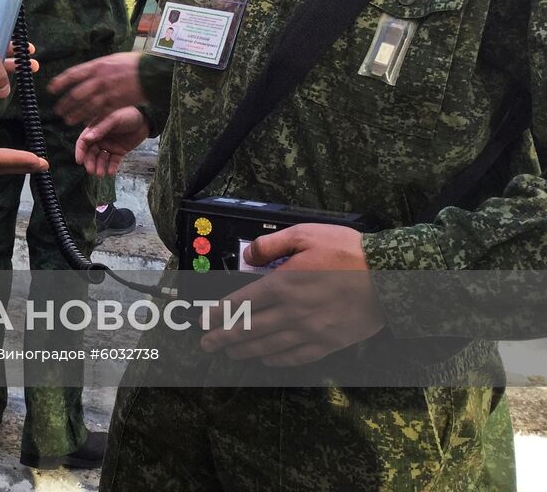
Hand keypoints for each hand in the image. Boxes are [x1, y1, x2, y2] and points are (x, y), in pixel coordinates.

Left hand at [50, 52, 143, 125]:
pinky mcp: (116, 104)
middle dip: (65, 103)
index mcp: (96, 66)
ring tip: (67, 120)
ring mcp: (107, 93)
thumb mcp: (110, 60)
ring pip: (85, 107)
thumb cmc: (131, 63)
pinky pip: (99, 114)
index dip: (60, 83)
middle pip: (76, 94)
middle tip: (58, 110)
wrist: (150, 73)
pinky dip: (90, 119)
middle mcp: (99, 80)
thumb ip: (96, 68)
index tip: (50, 89)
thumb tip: (82, 74)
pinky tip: (84, 124)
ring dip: (75, 114)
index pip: (72, 75)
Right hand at [74, 107, 148, 176]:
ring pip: (101, 159)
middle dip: (90, 162)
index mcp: (95, 129)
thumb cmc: (128, 114)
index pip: (83, 141)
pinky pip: (113, 161)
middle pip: (91, 153)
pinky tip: (111, 172)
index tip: (80, 161)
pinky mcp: (119, 152)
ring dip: (99, 167)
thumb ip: (100, 129)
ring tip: (101, 174)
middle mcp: (100, 139)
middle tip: (92, 171)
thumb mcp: (113, 119)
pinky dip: (111, 167)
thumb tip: (86, 139)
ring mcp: (110, 146)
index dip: (80, 151)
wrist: (146, 119)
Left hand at [200, 225, 384, 366]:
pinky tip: (267, 359)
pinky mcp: (329, 342)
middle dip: (224, 338)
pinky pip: (297, 357)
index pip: (241, 304)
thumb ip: (272, 244)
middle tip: (206, 344)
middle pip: (249, 329)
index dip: (219, 314)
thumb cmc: (348, 252)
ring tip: (229, 354)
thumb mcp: (305, 234)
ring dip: (246, 350)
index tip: (203, 321)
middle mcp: (292, 312)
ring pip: (269, 345)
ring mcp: (310, 331)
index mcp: (282, 284)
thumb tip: (249, 253)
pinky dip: (278, 360)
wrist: (391, 278)